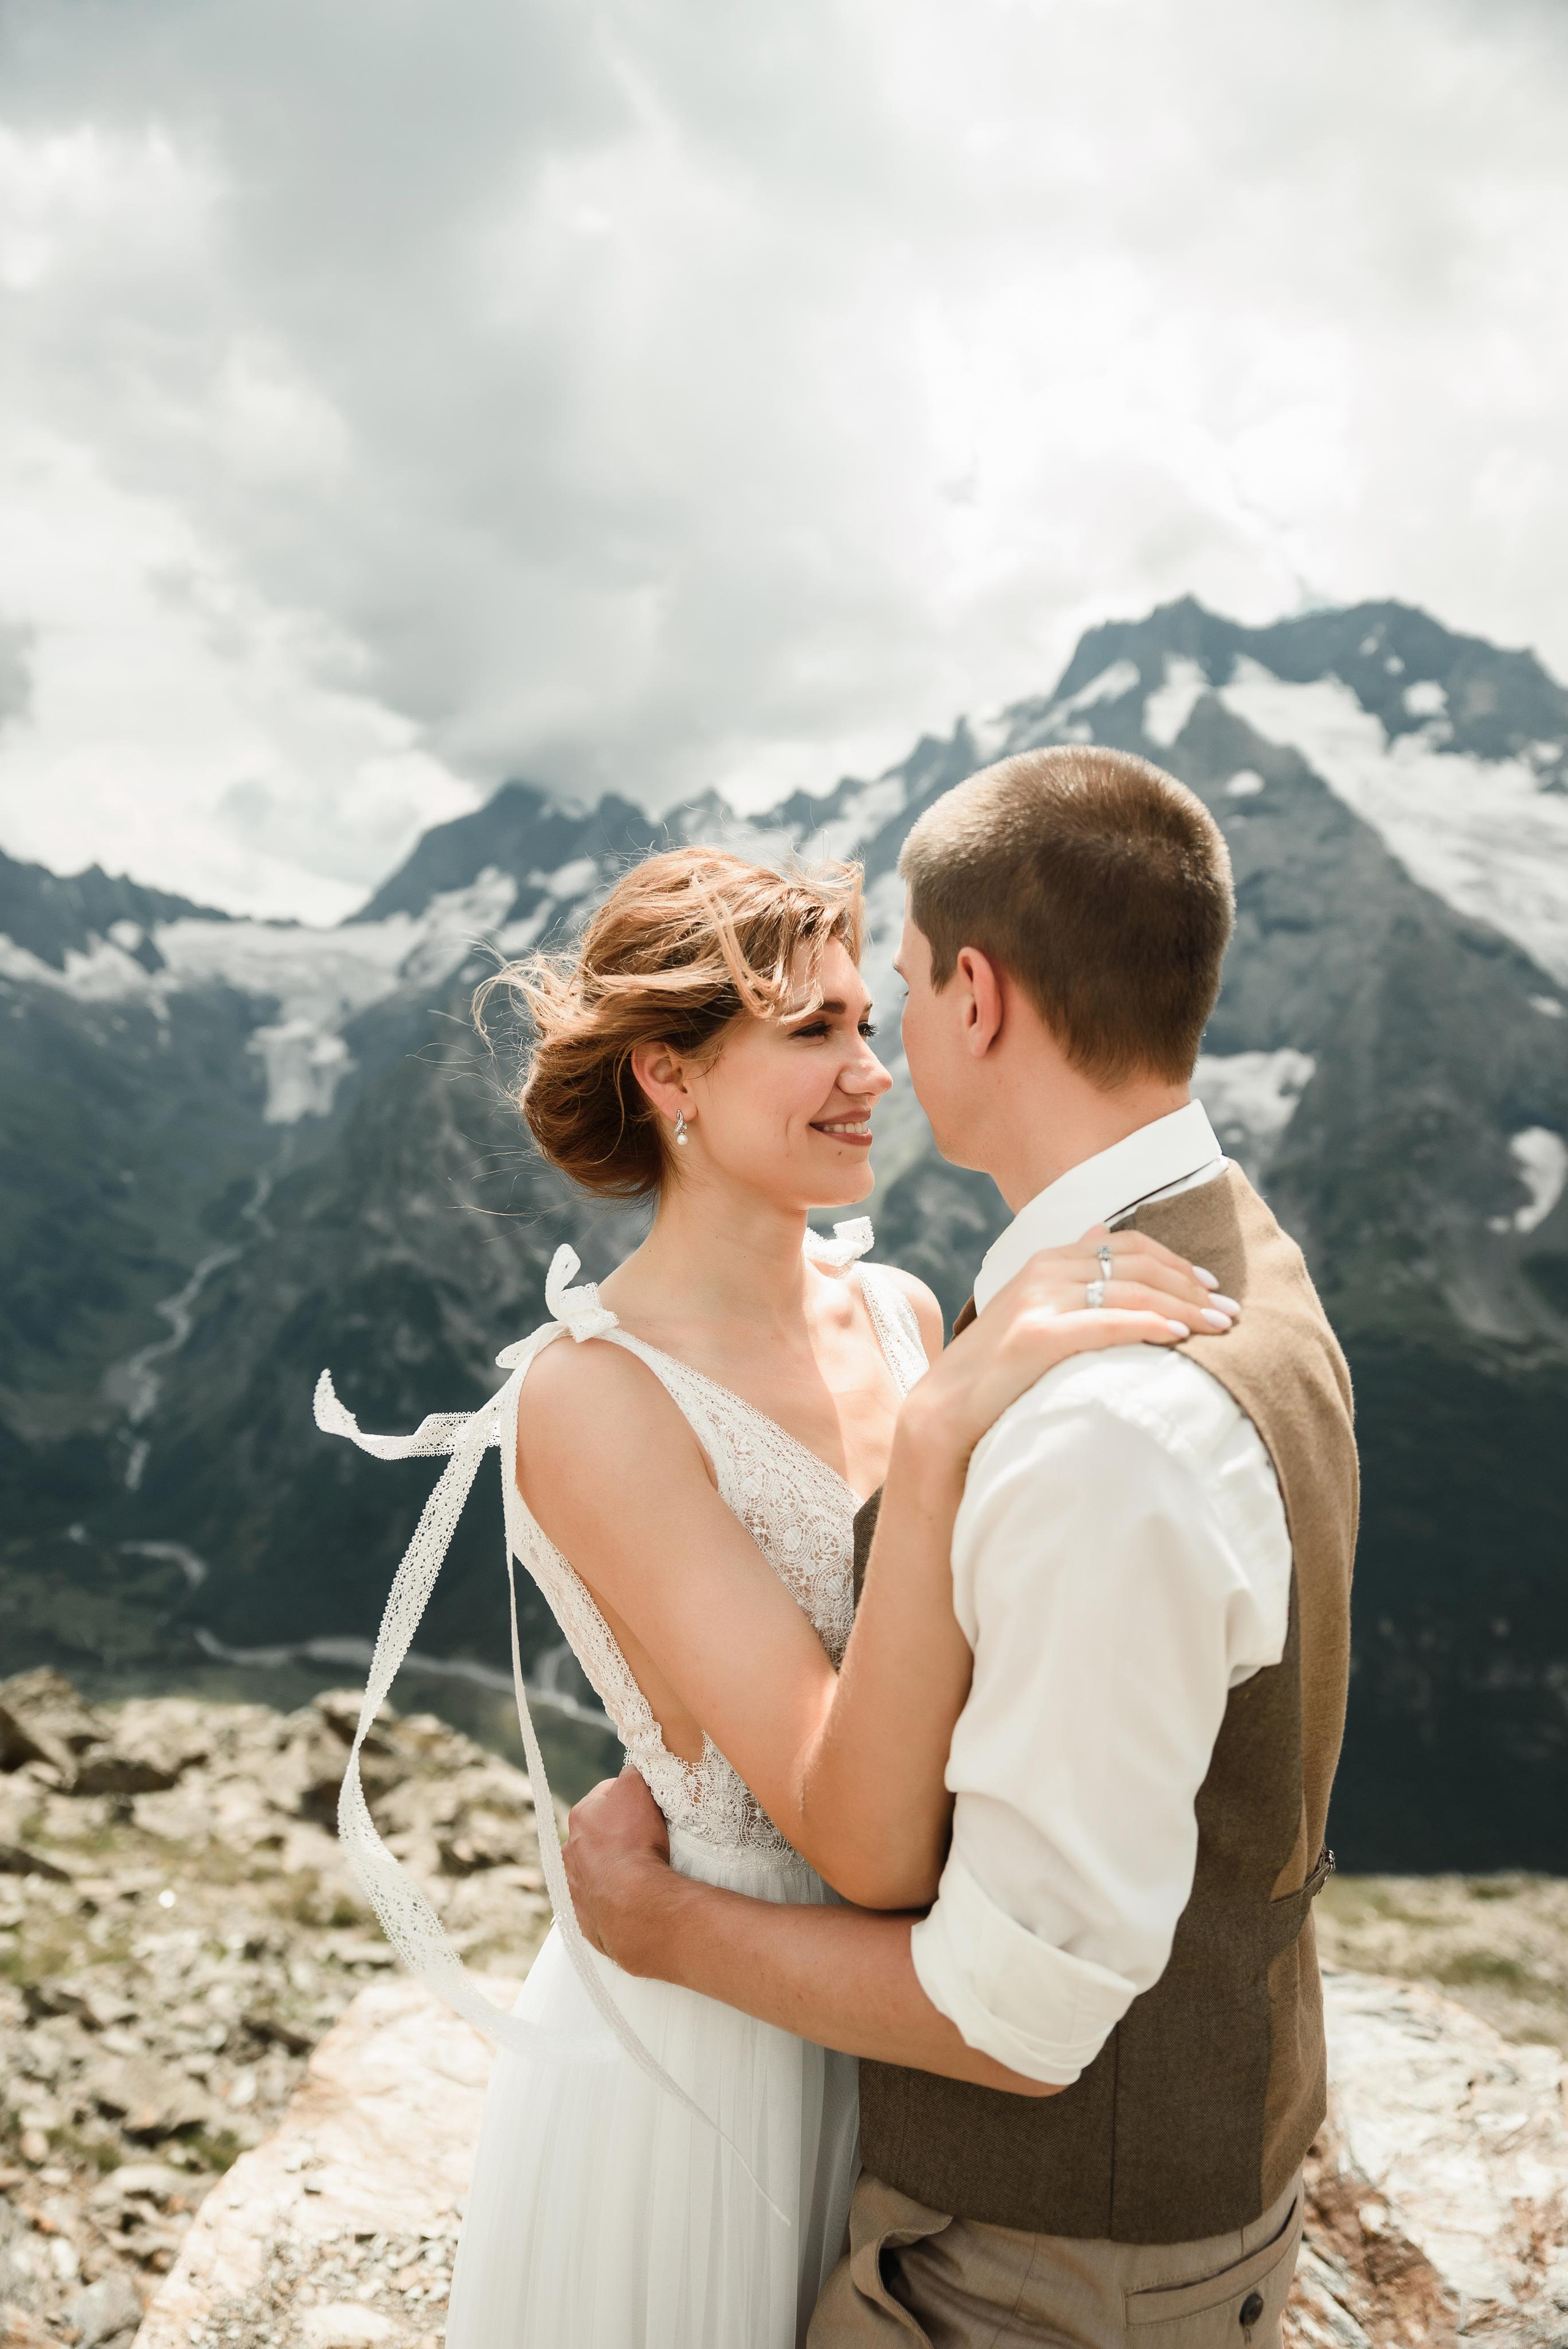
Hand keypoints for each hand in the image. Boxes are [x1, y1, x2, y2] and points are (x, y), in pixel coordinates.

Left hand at [563, 1767, 676, 1974]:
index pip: (607, 1793)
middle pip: (599, 1831)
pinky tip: (629, 1895)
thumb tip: (630, 1772)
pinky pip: (599, 1898)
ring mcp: (574, 1884)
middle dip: (618, 1832)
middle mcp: (570, 1849)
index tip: (648, 1806)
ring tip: (639, 1870)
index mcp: (580, 1816)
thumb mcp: (636, 1789)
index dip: (630, 1796)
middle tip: (646, 1839)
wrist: (634, 1904)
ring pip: (595, 1865)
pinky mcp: (583, 1915)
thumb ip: (631, 1774)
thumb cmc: (635, 1843)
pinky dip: (611, 1895)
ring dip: (612, 1865)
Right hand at [906, 1224, 1237, 1466]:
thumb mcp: (1032, 1310)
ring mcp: (1037, 1301)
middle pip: (1136, 1264)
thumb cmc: (996, 1370)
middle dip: (1190, 1286)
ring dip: (1183, 1306)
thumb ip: (1068, 1275)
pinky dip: (1148, 1324)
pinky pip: (1106, 1322)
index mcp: (1047, 1261)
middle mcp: (1044, 1270)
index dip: (1174, 1261)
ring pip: (1128, 1289)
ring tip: (1219, 1326)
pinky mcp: (1036, 1337)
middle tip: (1229, 1310)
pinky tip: (1179, 1335)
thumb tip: (1101, 1235)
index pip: (1126, 1245)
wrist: (943, 1412)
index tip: (1209, 1285)